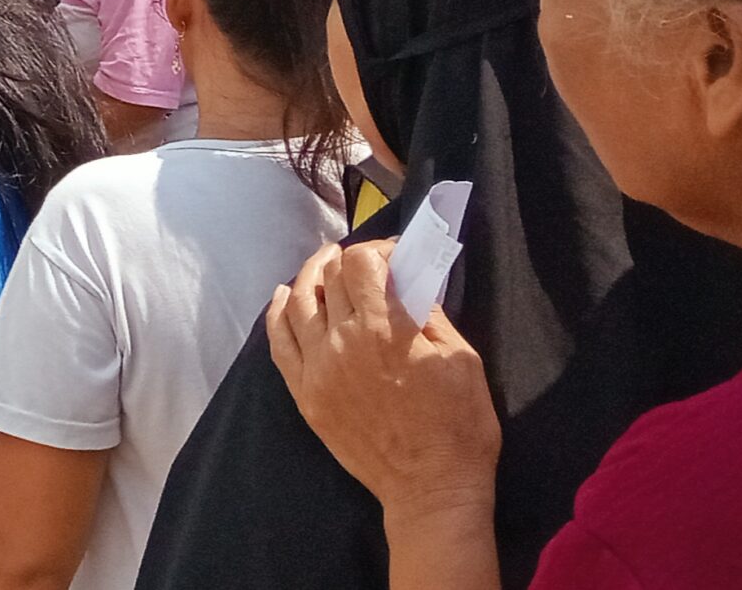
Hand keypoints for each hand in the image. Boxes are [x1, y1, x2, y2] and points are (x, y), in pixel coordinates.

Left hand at [267, 242, 500, 519]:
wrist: (431, 491)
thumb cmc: (458, 427)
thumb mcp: (462, 360)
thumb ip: (429, 314)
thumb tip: (408, 282)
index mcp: (385, 330)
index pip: (361, 263)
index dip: (375, 249)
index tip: (390, 255)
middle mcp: (343, 342)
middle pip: (329, 278)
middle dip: (344, 260)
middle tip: (359, 261)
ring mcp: (318, 369)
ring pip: (298, 303)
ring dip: (310, 276)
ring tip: (322, 266)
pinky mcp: (305, 394)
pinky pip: (279, 342)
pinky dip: (279, 312)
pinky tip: (285, 297)